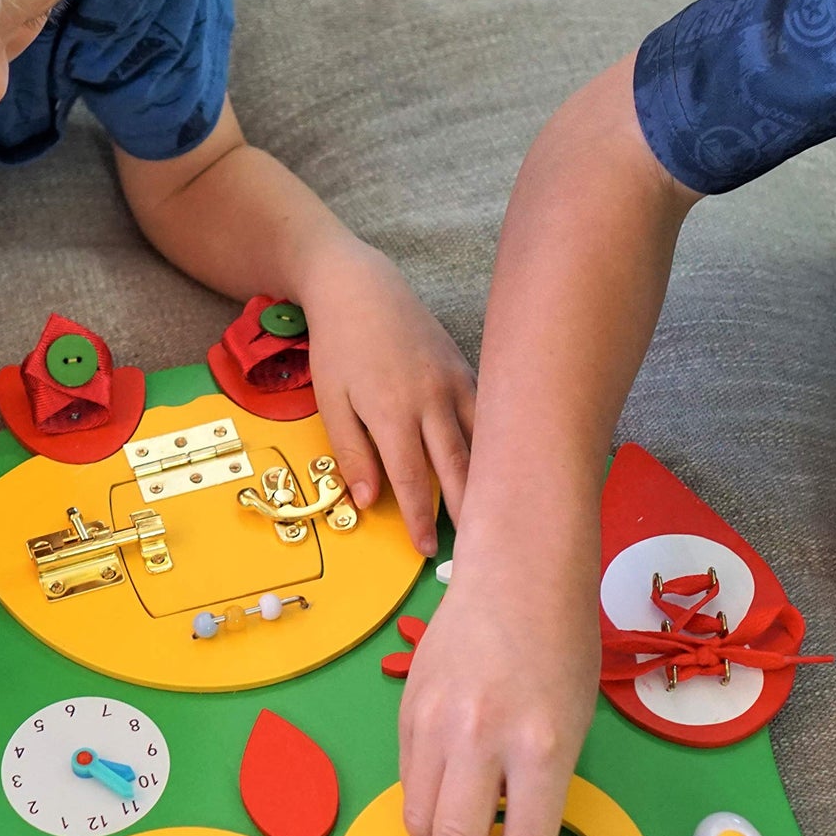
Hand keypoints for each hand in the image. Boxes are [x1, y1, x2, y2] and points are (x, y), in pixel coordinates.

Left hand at [297, 242, 475, 557]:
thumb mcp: (331, 401)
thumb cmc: (339, 347)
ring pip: (480, 441)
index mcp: (392, 411)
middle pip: (456, 466)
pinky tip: (505, 467)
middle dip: (466, 509)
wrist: (360, 286)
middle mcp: (430, 399)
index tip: (427, 549)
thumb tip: (368, 501)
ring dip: (490, 479)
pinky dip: (496, 442)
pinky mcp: (464, 370)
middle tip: (477, 544)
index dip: (420, 517)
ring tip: (501, 512)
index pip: (412, 478)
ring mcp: (453, 383)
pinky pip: (486, 414)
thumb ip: (351, 452)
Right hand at [398, 553, 601, 835]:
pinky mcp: (407, 711)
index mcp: (540, 745)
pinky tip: (445, 819)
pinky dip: (424, 814)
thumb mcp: (573, 722)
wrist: (516, 572)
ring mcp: (436, 724)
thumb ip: (545, 786)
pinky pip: (408, 783)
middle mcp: (482, 739)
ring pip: (418, 822)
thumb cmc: (561, 642)